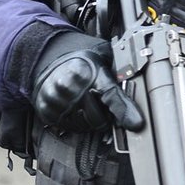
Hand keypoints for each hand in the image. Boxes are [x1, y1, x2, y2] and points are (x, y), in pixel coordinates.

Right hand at [29, 30, 143, 134]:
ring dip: (89, 120)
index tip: (136, 124)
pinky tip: (73, 107)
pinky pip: (69, 128)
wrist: (46, 57)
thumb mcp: (102, 56)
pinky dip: (75, 121)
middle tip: (101, 104)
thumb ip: (118, 71)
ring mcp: (57, 101)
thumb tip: (138, 88)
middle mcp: (71, 87)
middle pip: (99, 119)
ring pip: (84, 126)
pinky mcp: (47, 111)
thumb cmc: (78, 59)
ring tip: (85, 103)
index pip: (111, 96)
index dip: (125, 112)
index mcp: (89, 71)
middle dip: (105, 116)